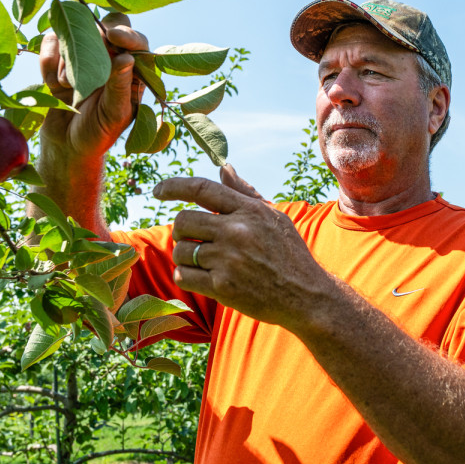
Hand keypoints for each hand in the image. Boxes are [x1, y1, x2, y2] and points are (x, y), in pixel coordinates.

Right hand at [38, 12, 148, 163]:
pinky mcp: (59, 55)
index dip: (126, 33)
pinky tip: (52, 83)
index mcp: (134, 71)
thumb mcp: (113, 115)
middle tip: (80, 65)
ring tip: (66, 86)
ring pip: (75, 30)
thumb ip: (120, 87)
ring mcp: (83, 53)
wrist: (64, 146)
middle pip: (105, 24)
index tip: (112, 36)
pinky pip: (50, 41)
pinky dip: (48, 61)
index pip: (137, 41)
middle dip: (92, 41)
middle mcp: (111, 56)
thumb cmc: (96, 134)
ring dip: (67, 58)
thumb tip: (126, 57)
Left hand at [154, 164, 333, 329]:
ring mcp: (228, 259)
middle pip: (183, 221)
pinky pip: (183, 276)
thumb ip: (245, 193)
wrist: (307, 296)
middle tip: (194, 241)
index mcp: (248, 210)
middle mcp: (236, 231)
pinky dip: (186, 277)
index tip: (157, 191)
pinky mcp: (222, 286)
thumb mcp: (273, 217)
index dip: (173, 186)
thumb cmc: (289, 254)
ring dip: (185, 257)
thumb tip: (223, 167)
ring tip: (202, 263)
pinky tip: (201, 278)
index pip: (200, 188)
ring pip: (181, 250)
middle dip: (182, 231)